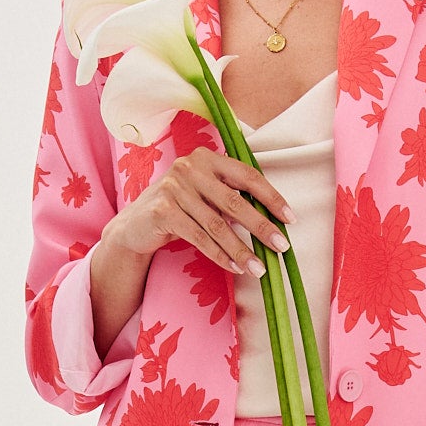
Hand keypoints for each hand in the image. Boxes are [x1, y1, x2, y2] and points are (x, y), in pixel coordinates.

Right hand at [108, 148, 293, 283]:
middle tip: (282, 247)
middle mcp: (190, 167)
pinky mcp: (162, 211)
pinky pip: (199, 237)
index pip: (247, 175)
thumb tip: (271, 223)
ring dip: (241, 249)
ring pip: (217, 224)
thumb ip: (231, 199)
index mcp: (207, 158)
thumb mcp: (205, 196)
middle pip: (235, 202)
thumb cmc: (180, 208)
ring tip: (259, 268)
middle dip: (262, 227)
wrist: (135, 224)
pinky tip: (235, 267)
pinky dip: (219, 255)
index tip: (290, 219)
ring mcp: (174, 188)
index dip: (271, 197)